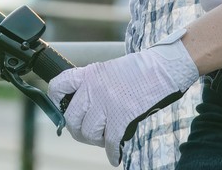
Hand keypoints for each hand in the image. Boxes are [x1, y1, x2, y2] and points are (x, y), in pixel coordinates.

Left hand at [47, 39, 199, 164]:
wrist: (165, 68)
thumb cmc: (141, 69)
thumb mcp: (110, 69)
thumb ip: (93, 84)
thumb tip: (82, 108)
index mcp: (90, 74)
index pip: (58, 87)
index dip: (56, 100)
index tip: (61, 108)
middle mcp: (94, 89)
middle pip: (72, 118)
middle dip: (79, 129)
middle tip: (90, 131)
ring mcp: (107, 104)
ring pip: (88, 133)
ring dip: (96, 140)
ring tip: (106, 137)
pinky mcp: (121, 118)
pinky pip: (109, 143)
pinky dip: (112, 152)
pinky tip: (115, 154)